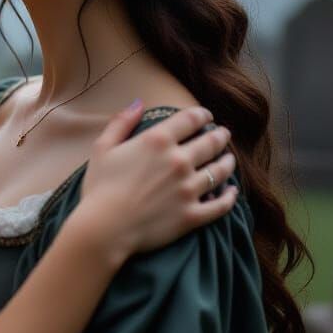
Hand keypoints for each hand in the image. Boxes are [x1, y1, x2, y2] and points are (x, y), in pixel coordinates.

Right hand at [76, 101, 237, 268]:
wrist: (104, 229)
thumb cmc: (99, 187)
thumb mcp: (102, 147)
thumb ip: (122, 122)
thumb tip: (138, 103)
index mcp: (158, 141)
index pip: (190, 119)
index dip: (202, 114)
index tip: (206, 116)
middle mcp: (179, 161)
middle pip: (211, 142)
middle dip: (220, 136)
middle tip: (223, 134)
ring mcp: (188, 189)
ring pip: (220, 171)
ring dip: (227, 162)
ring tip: (229, 159)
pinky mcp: (192, 214)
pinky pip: (220, 205)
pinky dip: (229, 197)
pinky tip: (232, 192)